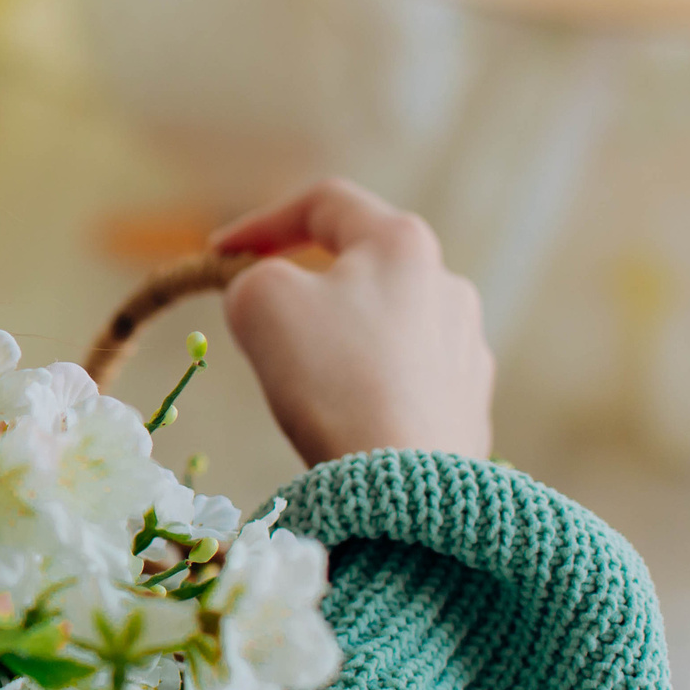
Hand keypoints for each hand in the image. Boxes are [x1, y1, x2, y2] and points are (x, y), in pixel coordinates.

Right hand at [211, 179, 494, 467]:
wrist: (403, 484)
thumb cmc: (329, 378)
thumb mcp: (260, 301)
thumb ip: (253, 276)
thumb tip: (275, 294)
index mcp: (402, 243)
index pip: (323, 204)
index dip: (260, 222)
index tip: (218, 253)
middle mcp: (447, 283)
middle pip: (358, 264)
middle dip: (305, 284)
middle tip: (263, 320)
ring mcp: (467, 344)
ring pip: (383, 321)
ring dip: (339, 335)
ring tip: (304, 380)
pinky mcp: (470, 401)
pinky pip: (404, 374)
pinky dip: (368, 382)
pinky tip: (346, 416)